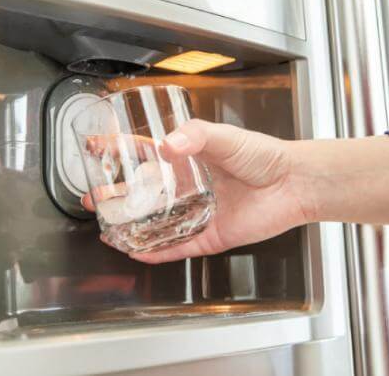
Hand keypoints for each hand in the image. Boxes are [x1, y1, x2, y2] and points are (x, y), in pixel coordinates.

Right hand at [82, 119, 309, 263]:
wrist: (293, 183)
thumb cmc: (264, 155)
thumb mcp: (226, 137)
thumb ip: (196, 137)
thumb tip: (169, 144)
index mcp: (188, 159)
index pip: (146, 154)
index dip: (120, 151)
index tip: (97, 148)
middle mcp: (189, 187)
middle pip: (144, 194)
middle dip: (117, 196)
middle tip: (94, 197)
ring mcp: (197, 212)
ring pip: (156, 223)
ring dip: (131, 226)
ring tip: (106, 226)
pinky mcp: (210, 236)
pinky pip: (178, 247)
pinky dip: (157, 252)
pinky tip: (137, 251)